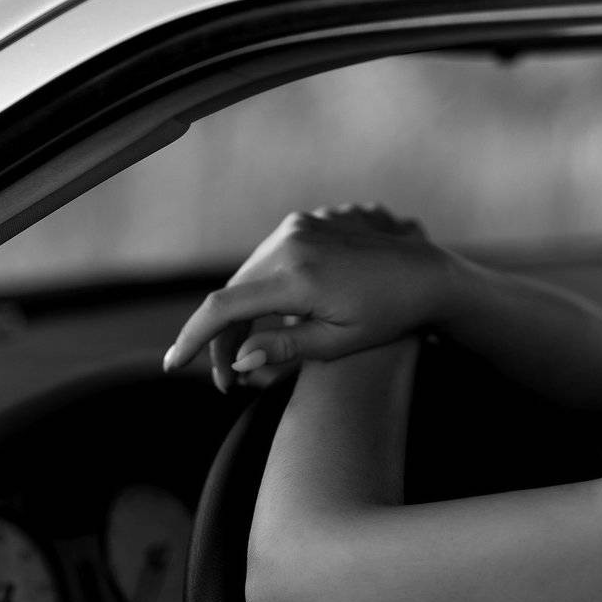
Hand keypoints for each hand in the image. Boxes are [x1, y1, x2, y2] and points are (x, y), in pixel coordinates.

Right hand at [163, 203, 451, 390]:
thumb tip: (237, 360)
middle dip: (221, 336)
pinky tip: (269, 318)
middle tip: (227, 380)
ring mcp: (298, 226)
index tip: (173, 365)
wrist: (428, 273)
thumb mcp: (340, 342)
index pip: (224, 309)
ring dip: (241, 312)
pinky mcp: (305, 221)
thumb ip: (284, 348)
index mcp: (298, 277)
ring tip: (249, 353)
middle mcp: (291, 243)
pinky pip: (268, 259)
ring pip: (247, 276)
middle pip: (232, 293)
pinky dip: (261, 289)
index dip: (193, 339)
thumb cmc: (391, 316)